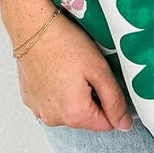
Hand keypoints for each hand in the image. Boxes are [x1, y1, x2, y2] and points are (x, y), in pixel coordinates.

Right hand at [12, 9, 132, 131]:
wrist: (33, 28)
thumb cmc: (65, 44)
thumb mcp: (99, 69)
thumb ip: (114, 100)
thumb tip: (124, 124)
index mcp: (74, 115)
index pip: (106, 124)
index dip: (110, 102)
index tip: (103, 80)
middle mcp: (54, 120)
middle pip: (86, 118)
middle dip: (92, 97)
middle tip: (86, 70)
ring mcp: (39, 111)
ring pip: (68, 110)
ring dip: (74, 95)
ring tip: (70, 68)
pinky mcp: (29, 100)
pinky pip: (51, 102)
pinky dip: (57, 91)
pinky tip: (56, 70)